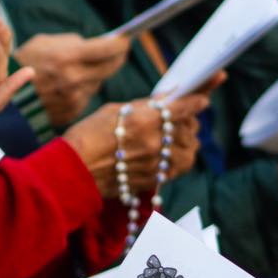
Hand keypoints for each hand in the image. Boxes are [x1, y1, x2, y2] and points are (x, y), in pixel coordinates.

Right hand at [14, 32, 130, 127]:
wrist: (4, 97)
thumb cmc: (22, 64)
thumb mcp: (44, 43)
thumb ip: (72, 42)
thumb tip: (97, 43)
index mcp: (66, 57)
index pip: (108, 48)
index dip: (120, 42)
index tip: (125, 38)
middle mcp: (73, 79)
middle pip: (111, 66)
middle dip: (117, 56)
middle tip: (118, 50)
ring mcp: (74, 97)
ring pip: (99, 81)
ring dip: (97, 73)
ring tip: (84, 67)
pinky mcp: (72, 111)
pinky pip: (86, 96)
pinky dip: (83, 88)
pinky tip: (71, 84)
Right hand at [62, 93, 209, 197]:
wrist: (74, 169)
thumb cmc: (87, 134)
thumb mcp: (114, 110)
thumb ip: (145, 105)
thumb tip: (167, 98)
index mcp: (145, 119)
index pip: (184, 107)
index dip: (197, 99)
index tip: (203, 97)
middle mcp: (155, 142)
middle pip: (189, 128)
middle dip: (188, 120)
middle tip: (181, 117)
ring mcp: (156, 163)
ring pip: (190, 150)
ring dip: (187, 141)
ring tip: (176, 137)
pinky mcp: (154, 179)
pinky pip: (179, 168)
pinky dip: (180, 159)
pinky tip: (171, 154)